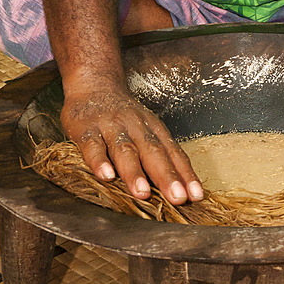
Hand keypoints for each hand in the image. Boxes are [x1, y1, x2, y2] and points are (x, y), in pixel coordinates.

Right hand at [60, 86, 203, 205]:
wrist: (94, 85)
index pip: (174, 153)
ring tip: (143, 193)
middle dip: (167, 177)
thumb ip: (159, 156)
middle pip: (154, 153)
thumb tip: (179, 188)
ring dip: (135, 173)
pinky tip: (106, 176)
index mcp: (154, 129)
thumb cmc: (124, 117)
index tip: (196, 195)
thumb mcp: (146, 130)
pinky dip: (99, 162)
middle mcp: (136, 127)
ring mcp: (111, 128)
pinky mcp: (86, 130)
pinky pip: (93, 147)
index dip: (185, 174)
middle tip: (178, 197)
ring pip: (125, 151)